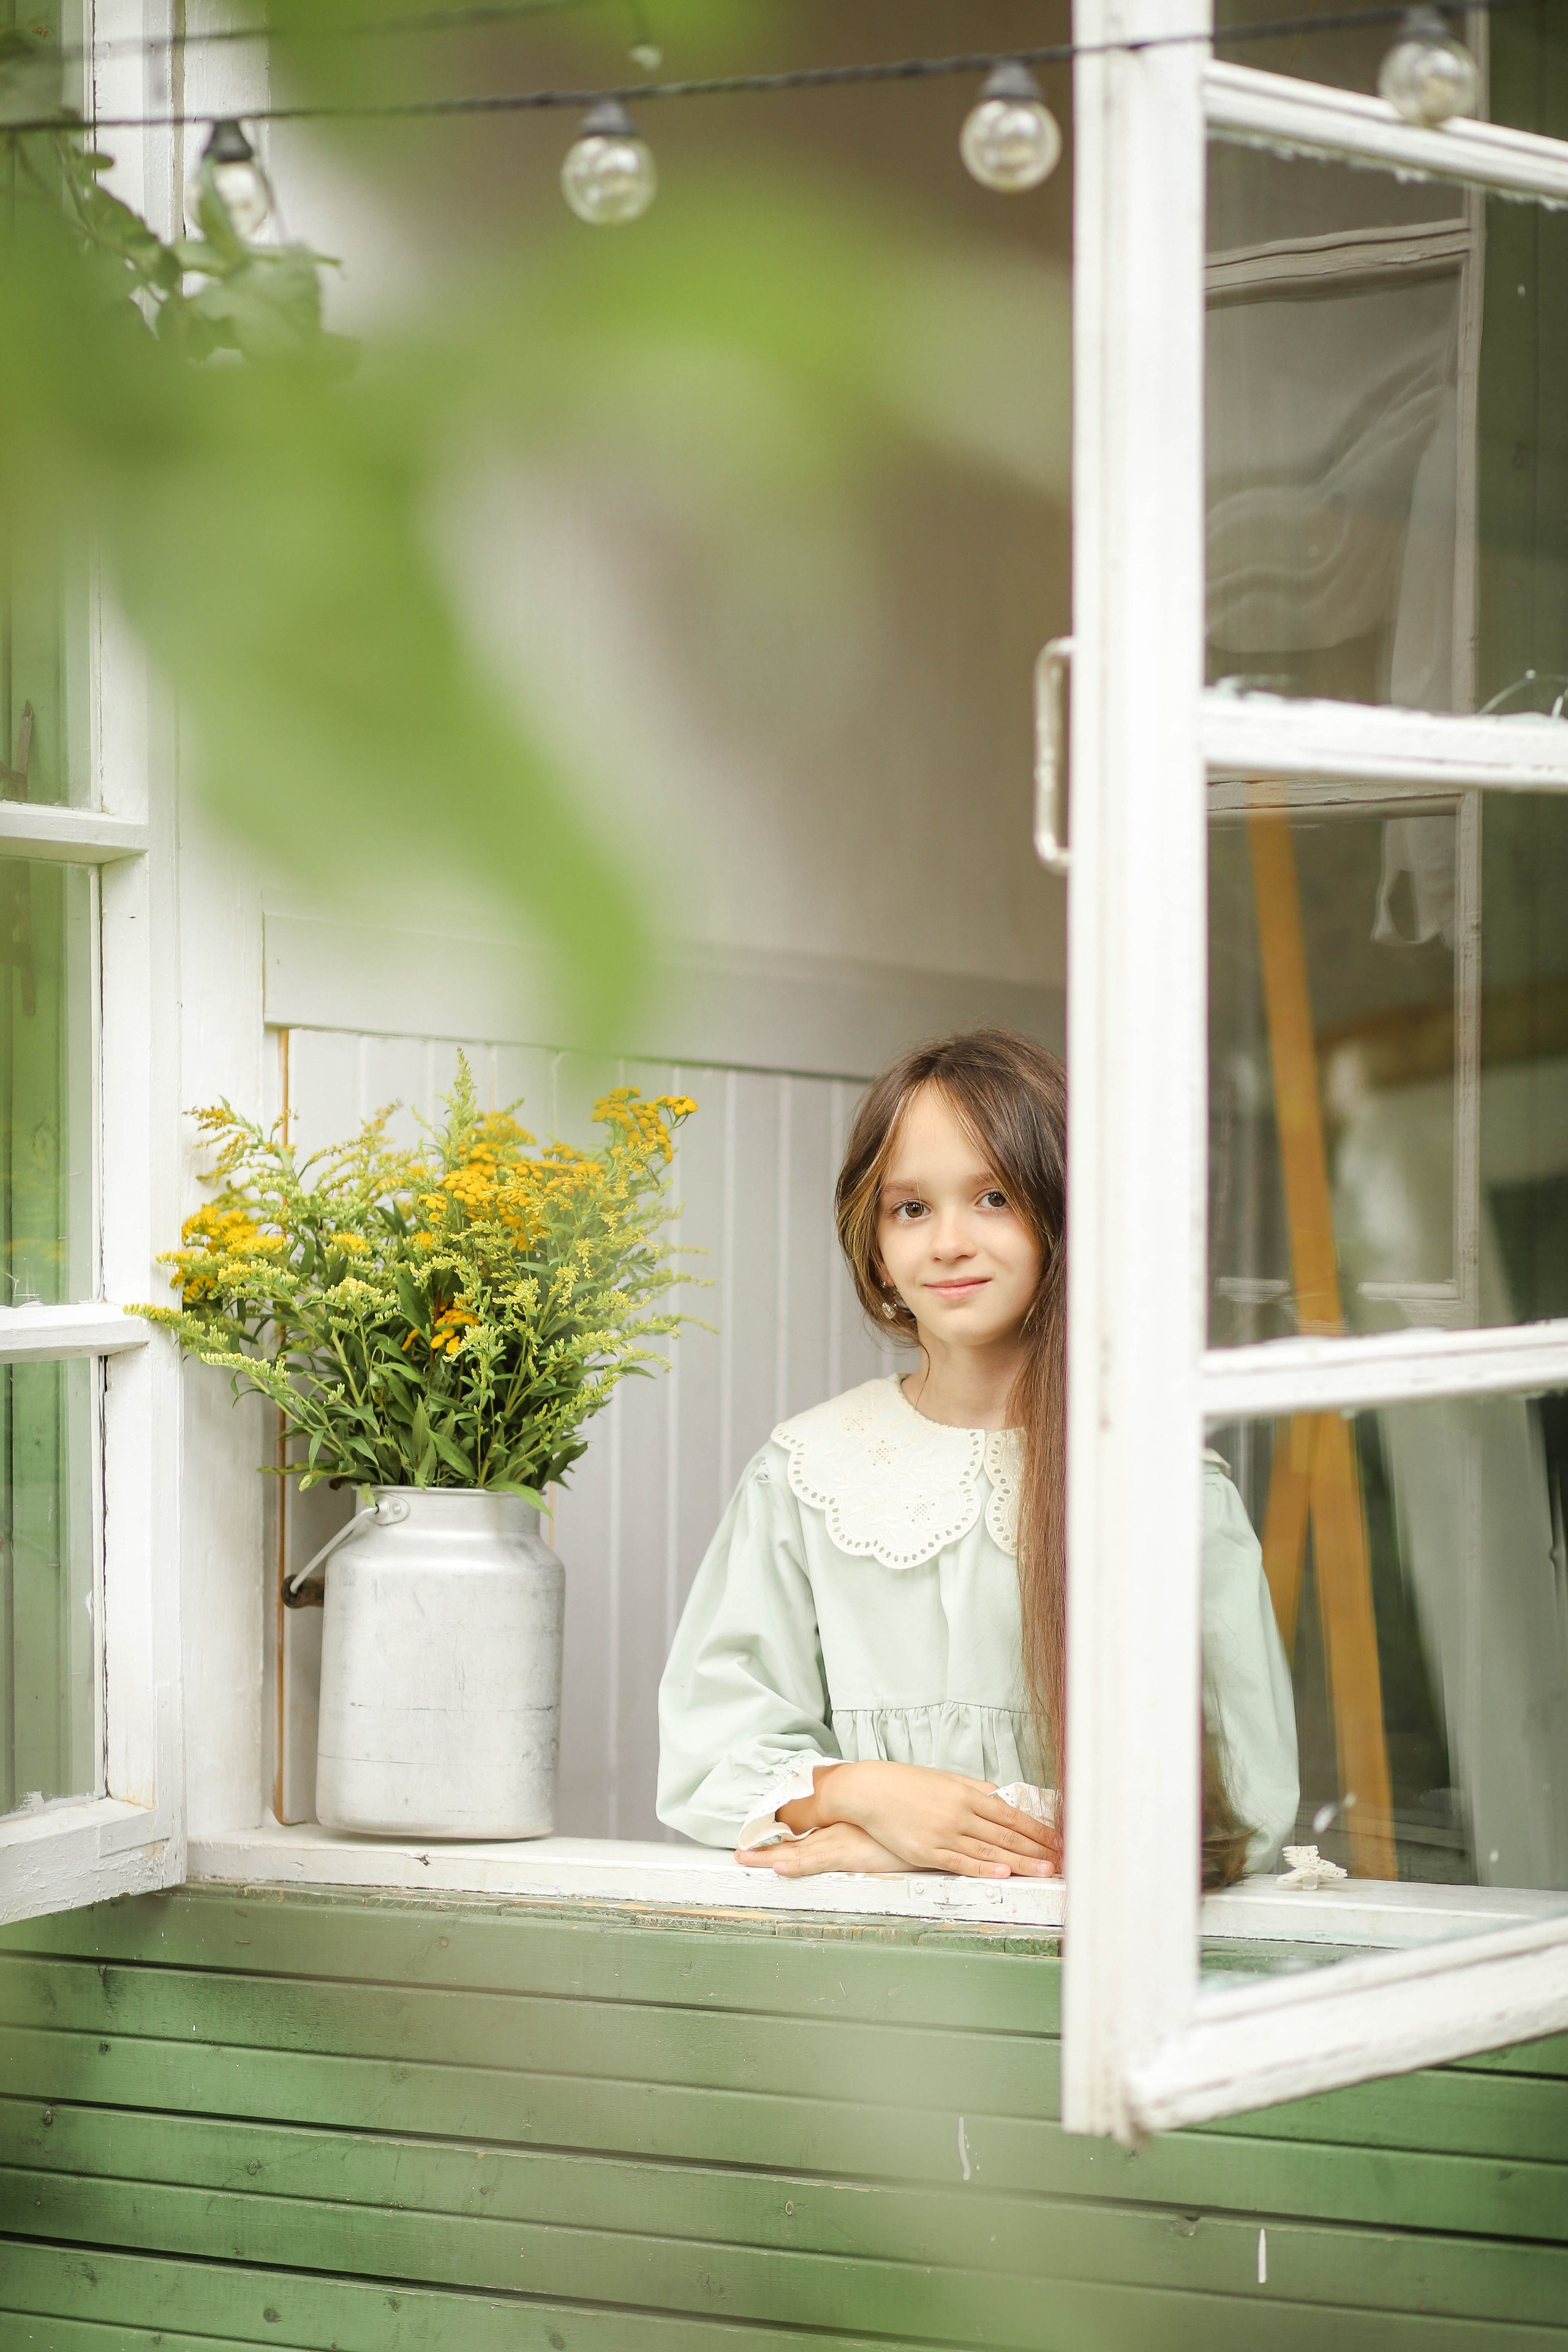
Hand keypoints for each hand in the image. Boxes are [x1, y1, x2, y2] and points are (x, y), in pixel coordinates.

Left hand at [735, 1822, 905, 1875]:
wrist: (927, 1820)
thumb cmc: (904, 1824)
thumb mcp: (878, 1823)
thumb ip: (859, 1824)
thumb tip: (848, 1826)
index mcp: (839, 1821)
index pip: (802, 1828)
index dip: (777, 1834)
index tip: (756, 1837)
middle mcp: (835, 1829)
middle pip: (793, 1841)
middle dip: (765, 1847)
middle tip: (739, 1852)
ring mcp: (842, 1841)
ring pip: (798, 1852)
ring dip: (770, 1856)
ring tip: (745, 1858)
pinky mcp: (852, 1854)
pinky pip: (820, 1861)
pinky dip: (799, 1865)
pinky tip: (781, 1867)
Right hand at [779, 1760, 1059, 1879]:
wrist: (869, 1790)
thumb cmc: (907, 1784)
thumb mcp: (946, 1781)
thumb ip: (975, 1792)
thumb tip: (1002, 1800)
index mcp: (967, 1794)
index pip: (1012, 1814)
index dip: (1038, 1828)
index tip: (1059, 1839)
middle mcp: (959, 1813)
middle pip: (1007, 1834)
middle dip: (1038, 1848)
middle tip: (1063, 1860)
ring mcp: (943, 1833)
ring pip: (989, 1850)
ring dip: (1020, 1862)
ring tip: (1045, 1871)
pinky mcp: (926, 1851)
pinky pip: (960, 1862)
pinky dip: (983, 1868)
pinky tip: (1003, 1873)